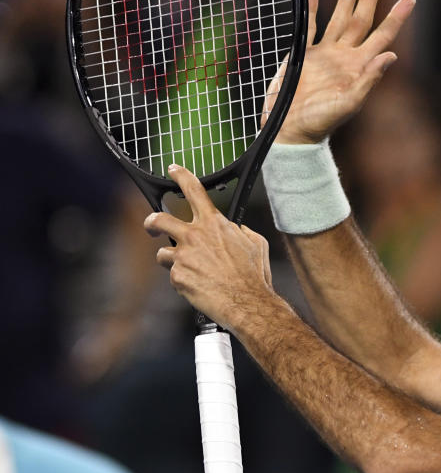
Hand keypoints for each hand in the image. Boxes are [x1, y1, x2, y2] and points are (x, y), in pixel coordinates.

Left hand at [144, 164, 275, 330]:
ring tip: (189, 270)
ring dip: (172, 261)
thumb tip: (236, 230)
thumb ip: (241, 232)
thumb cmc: (252, 276)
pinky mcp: (177, 277)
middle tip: (152, 226)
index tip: (173, 170)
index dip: (181, 176)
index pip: (193, 190)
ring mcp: (183, 257)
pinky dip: (183, 281)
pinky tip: (199, 286)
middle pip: (159, 219)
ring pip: (163, 254)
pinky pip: (173, 276)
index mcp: (214, 224)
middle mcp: (194, 236)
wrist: (246, 302)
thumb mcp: (256, 244)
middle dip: (152, 222)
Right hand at [262, 0, 415, 143]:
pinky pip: (309, 27)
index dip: (396, 17)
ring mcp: (324, 54)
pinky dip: (312, 10)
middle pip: (362, 19)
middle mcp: (345, 56)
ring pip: (339, 18)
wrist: (293, 130)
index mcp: (359, 66)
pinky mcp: (303, 55)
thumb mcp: (349, 104)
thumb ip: (369, 80)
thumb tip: (390, 55)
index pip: (383, 36)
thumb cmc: (322, 122)